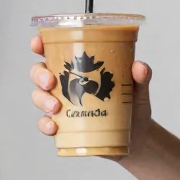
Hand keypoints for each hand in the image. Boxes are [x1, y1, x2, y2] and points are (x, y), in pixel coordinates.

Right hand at [29, 34, 155, 158]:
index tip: (38, 44)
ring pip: (39, 97)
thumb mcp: (138, 89)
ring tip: (56, 107)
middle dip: (39, 75)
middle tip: (51, 81)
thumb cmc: (133, 105)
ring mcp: (62, 105)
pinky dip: (46, 125)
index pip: (53, 50)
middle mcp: (66, 83)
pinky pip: (46, 123)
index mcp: (79, 67)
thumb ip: (141, 77)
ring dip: (42, 100)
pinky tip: (54, 127)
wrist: (137, 136)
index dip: (40, 45)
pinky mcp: (64, 125)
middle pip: (39, 72)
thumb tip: (139, 67)